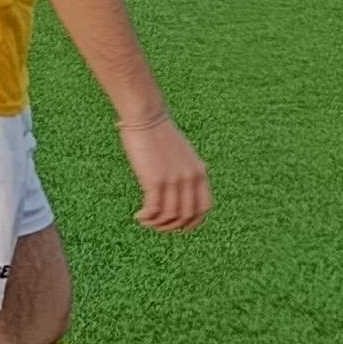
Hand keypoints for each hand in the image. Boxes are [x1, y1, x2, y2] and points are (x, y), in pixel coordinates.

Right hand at [119, 111, 211, 231]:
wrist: (146, 117)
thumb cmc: (158, 133)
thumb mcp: (181, 154)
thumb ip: (184, 172)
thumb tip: (176, 192)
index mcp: (200, 171)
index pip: (204, 208)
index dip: (192, 222)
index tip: (177, 226)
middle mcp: (190, 178)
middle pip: (186, 216)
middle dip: (171, 226)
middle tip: (156, 225)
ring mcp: (174, 180)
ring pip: (170, 216)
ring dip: (156, 224)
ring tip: (145, 220)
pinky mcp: (156, 180)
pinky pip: (154, 210)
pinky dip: (147, 218)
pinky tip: (138, 216)